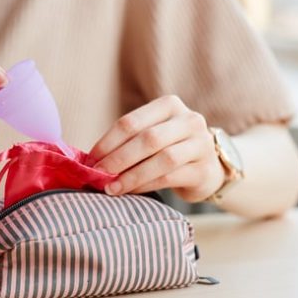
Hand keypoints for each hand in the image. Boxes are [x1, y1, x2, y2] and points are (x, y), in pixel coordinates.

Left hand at [90, 95, 224, 201]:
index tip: (90, 160)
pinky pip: (170, 177)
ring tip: (111, 187)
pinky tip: (131, 191)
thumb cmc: (170, 149)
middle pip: (147, 139)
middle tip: (98, 174)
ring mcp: (201, 144)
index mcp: (169, 105)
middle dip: (118, 158)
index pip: (131, 122)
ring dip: (132, 175)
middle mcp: (189, 120)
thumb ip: (128, 141)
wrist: (208, 168)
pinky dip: (146, 185)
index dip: (107, 142)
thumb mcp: (153, 135)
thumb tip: (92, 160)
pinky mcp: (204, 169)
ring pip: (162, 159)